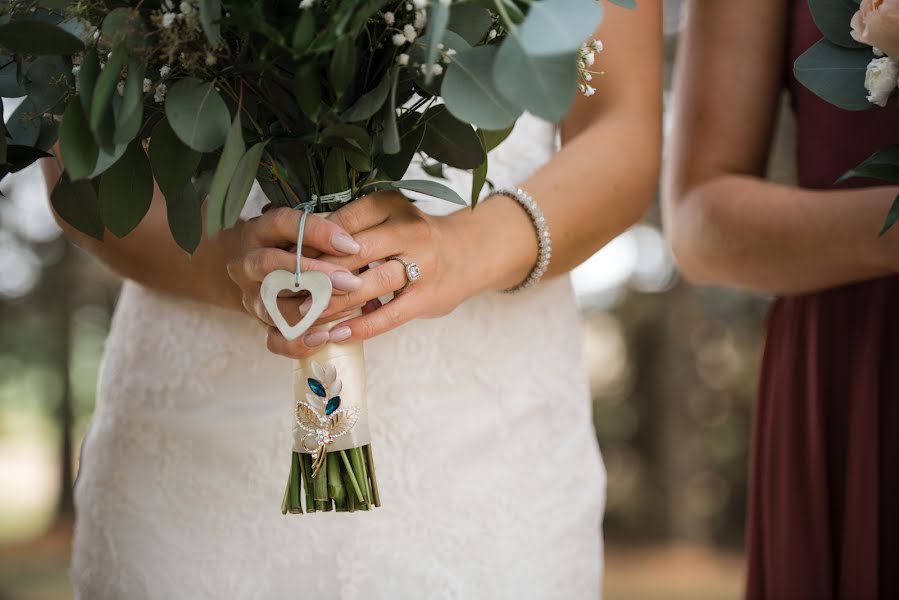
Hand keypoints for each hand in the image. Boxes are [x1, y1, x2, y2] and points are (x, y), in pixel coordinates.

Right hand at [226, 206, 364, 329]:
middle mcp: (246, 263)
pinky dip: (299, 341)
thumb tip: (357, 246)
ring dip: (314, 309)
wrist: (258, 273)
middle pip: (269, 265)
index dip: (317, 233)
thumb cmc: (291, 246)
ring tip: (348, 307)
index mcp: (259, 231)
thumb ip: (323, 235)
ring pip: (272, 305)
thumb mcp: (302, 231)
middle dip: (313, 274)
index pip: (282, 224)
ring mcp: (250, 295)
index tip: (351, 245)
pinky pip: (274, 338)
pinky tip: (324, 337)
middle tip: (349, 281)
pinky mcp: (259, 323)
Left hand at [264, 190, 538, 357]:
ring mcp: (420, 266)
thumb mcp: (387, 216)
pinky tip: (332, 336)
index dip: (309, 243)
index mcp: (391, 206)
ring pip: (366, 286)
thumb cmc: (415, 235)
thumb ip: (351, 224)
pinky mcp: (426, 298)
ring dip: (330, 304)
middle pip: (351, 254)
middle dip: (314, 274)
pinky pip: (387, 316)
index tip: (280, 258)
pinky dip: (358, 327)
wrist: (470, 253)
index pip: (342, 223)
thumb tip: (296, 240)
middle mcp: (408, 232)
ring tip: (299, 317)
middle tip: (280, 290)